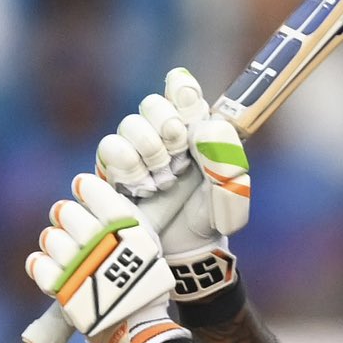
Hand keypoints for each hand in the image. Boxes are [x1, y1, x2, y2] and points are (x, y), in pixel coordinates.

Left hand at [26, 173, 188, 342]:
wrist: (139, 327)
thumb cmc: (145, 283)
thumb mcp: (146, 243)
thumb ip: (124, 218)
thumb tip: (95, 192)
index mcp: (126, 227)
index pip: (93, 189)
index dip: (84, 187)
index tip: (82, 189)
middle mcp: (100, 242)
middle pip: (66, 212)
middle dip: (66, 215)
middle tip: (73, 224)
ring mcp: (78, 266)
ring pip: (49, 237)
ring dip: (55, 242)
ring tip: (67, 252)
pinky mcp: (62, 288)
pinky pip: (37, 265)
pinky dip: (39, 264)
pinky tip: (48, 265)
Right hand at [94, 68, 250, 303]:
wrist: (186, 252)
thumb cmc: (211, 218)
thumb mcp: (233, 195)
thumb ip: (228, 162)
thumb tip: (205, 128)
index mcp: (196, 129)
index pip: (183, 90)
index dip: (182, 90)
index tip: (190, 104)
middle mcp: (164, 134)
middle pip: (152, 103)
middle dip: (167, 126)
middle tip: (181, 153)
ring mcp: (137, 150)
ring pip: (129, 124)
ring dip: (149, 151)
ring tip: (165, 179)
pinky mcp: (115, 169)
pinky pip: (110, 149)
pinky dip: (129, 167)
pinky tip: (144, 188)